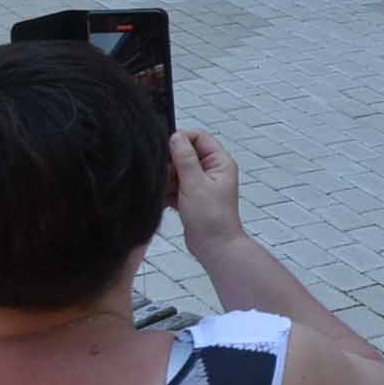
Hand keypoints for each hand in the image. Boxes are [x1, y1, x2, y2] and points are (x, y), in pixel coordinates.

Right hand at [168, 129, 244, 250]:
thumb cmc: (212, 218)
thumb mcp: (195, 183)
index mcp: (220, 162)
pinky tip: (163, 201)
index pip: (199, 137)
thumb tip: (176, 137)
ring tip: (165, 192)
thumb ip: (185, 158)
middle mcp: (212, 171)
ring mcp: (202, 184)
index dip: (181, 139)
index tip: (164, 147)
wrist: (214, 247)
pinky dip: (167, 192)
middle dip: (171, 164)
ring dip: (167, 180)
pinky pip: (175, 186)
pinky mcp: (192, 197)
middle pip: (186, 154)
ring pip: (178, 171)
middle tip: (164, 176)